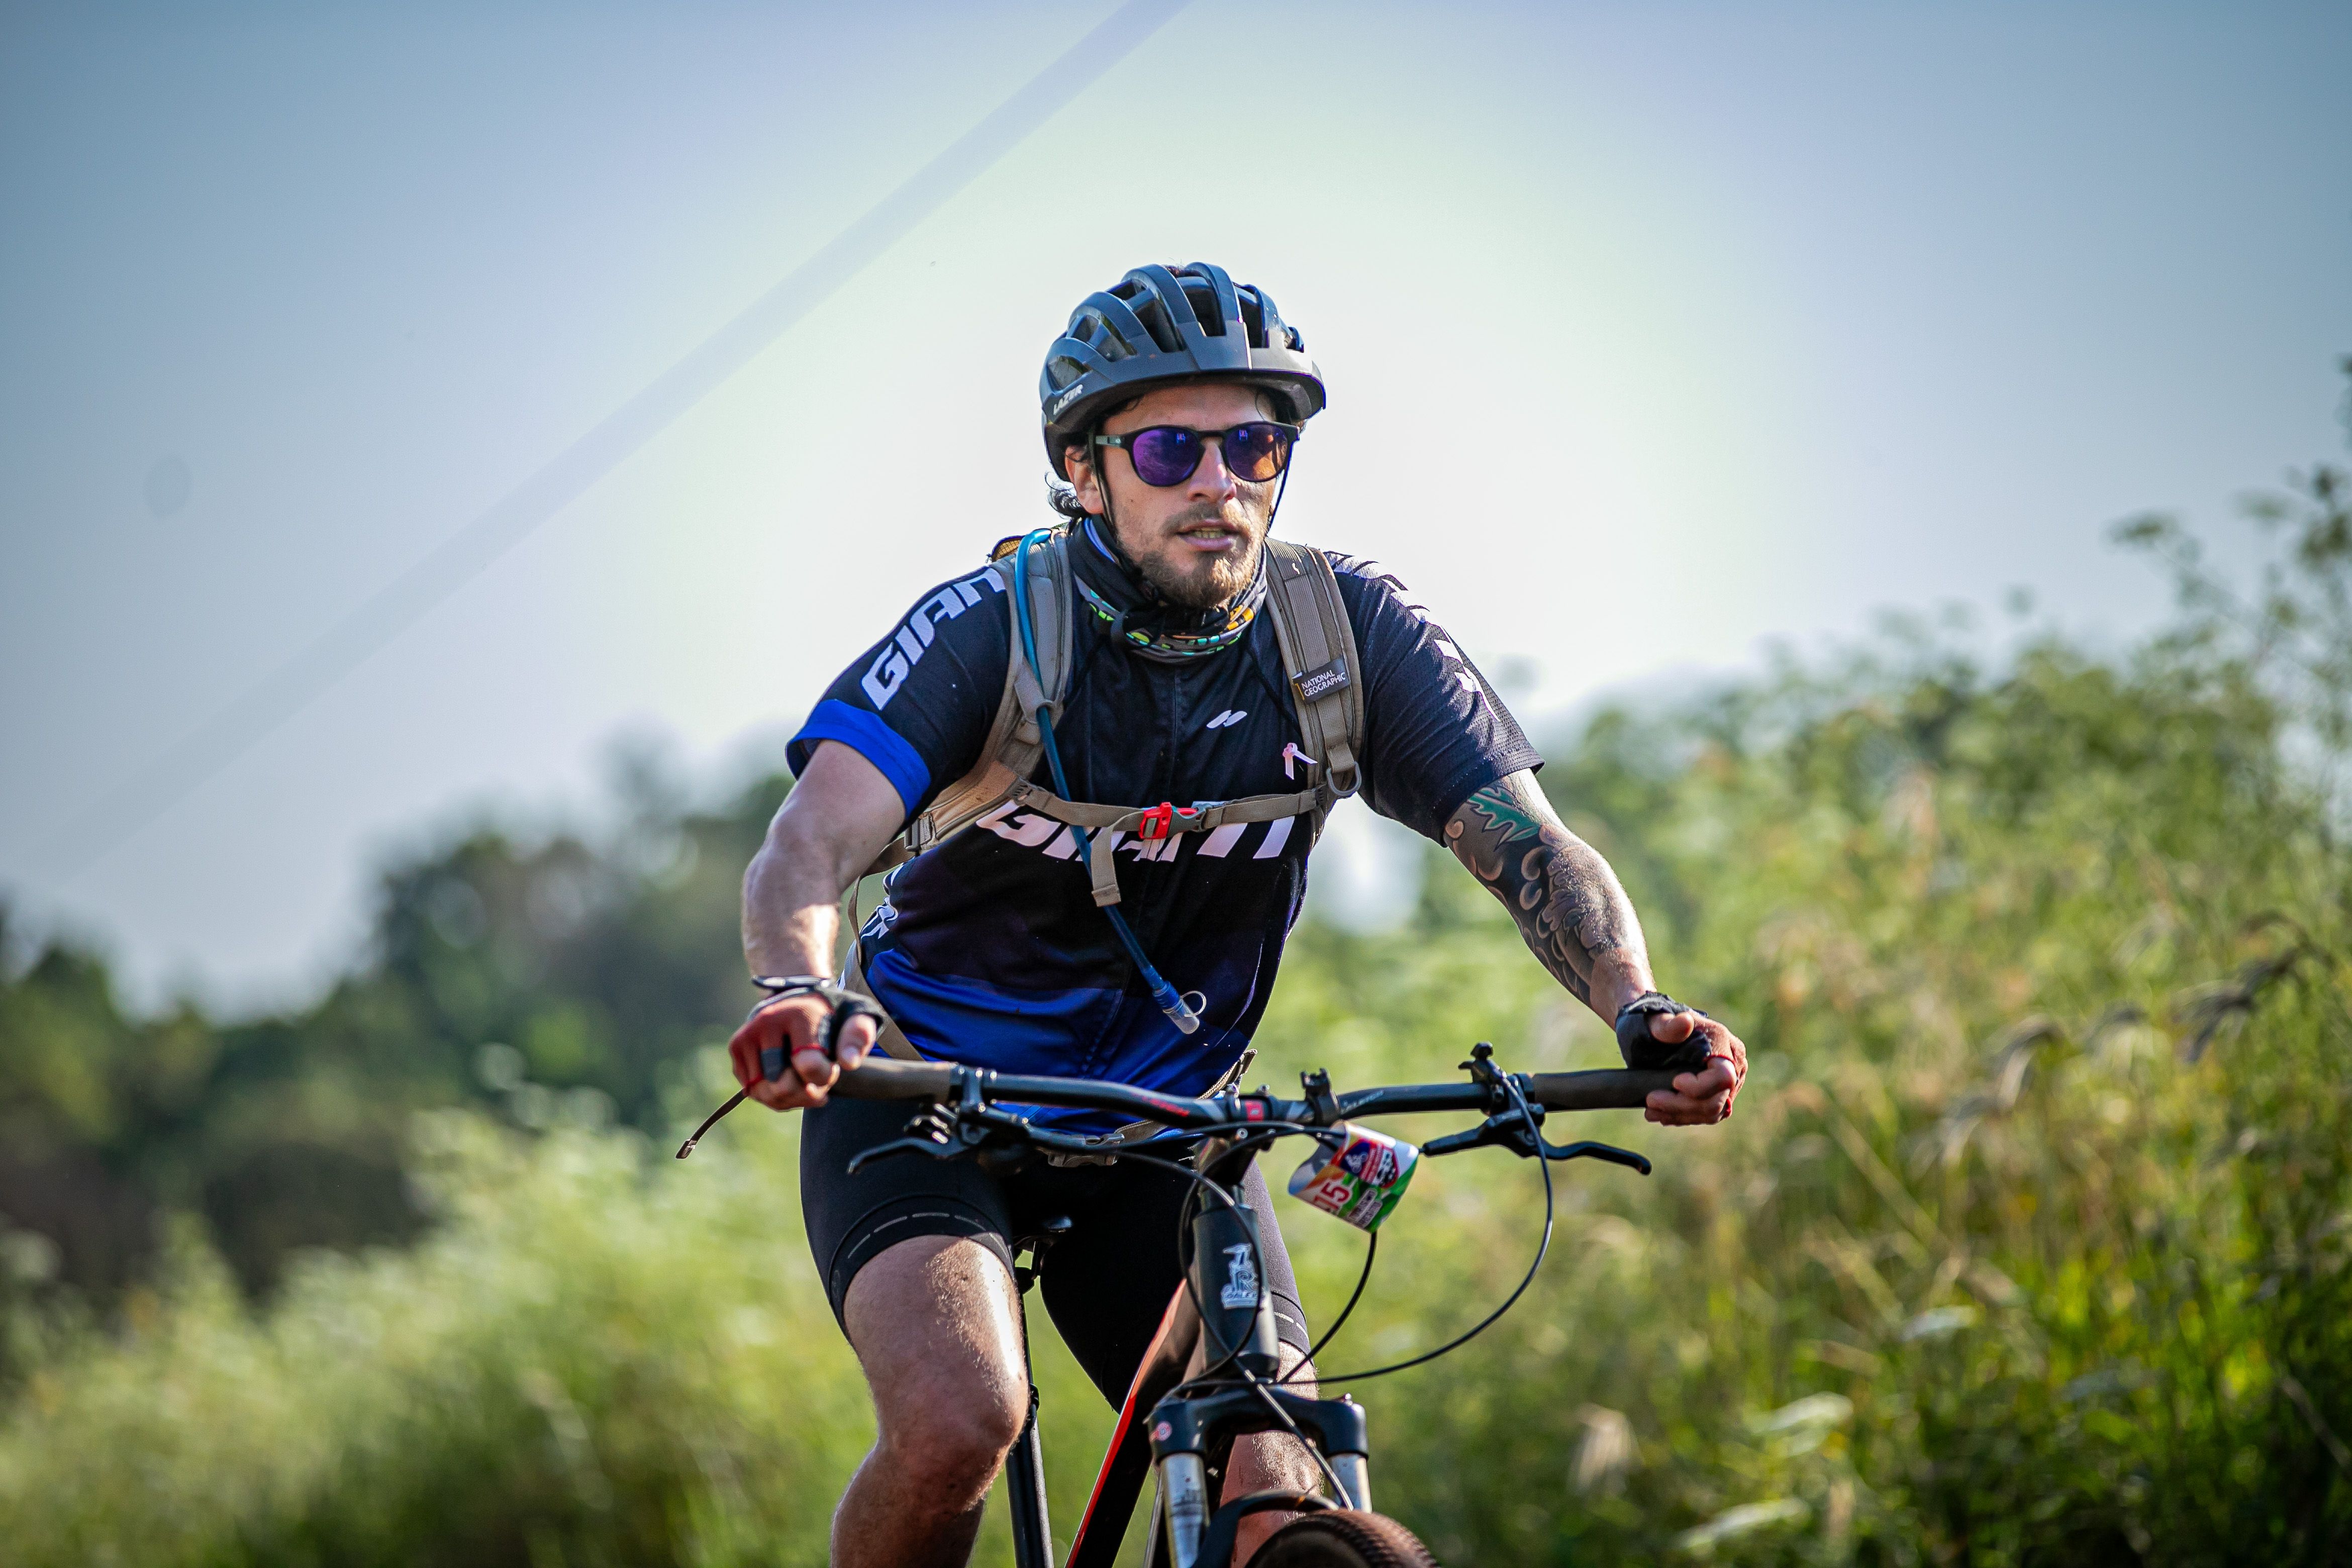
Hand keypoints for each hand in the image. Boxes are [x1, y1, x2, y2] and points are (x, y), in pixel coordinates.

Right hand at [726, 994, 879, 1109]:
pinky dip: (773, 1096)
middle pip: (782, 1085)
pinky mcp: (736, 1047)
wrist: (801, 999)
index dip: (824, 1078)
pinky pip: (753, 1091)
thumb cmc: (832, 1016)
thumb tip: (849, 1063)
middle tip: (819, 1079)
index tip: (834, 1067)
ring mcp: (747, 1034)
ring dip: (790, 1098)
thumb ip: (858, 1037)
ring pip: (765, 1093)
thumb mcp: (855, 1019)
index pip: (809, 1065)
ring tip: (804, 1081)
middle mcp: (768, 1022)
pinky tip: (788, 1080)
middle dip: (807, 1092)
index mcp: (800, 1014)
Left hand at [1640, 1009, 1745, 1126]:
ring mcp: (1731, 1083)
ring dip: (1680, 1115)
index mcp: (1724, 1043)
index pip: (1723, 1077)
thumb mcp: (1657, 1023)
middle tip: (1650, 1101)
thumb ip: (1668, 1025)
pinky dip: (1684, 1117)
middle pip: (1717, 1100)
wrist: (1656, 1034)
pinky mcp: (1721, 1096)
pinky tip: (1662, 1114)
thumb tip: (1685, 1021)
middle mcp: (1734, 1064)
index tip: (1673, 1083)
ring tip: (1651, 1111)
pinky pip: (1707, 1115)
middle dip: (1681, 1106)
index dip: (1699, 1087)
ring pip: (1712, 1112)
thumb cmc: (1657, 1026)